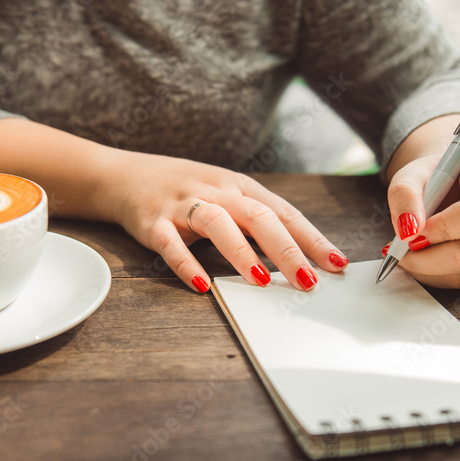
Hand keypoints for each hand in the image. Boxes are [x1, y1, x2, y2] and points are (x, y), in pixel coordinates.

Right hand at [108, 152, 348, 291]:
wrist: (122, 175)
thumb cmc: (183, 191)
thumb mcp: (224, 197)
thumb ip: (255, 222)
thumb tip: (298, 259)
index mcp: (239, 186)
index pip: (284, 213)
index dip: (312, 238)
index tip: (337, 264)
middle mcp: (216, 191)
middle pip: (259, 216)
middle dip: (287, 249)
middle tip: (309, 280)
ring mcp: (183, 204)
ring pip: (219, 224)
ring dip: (243, 253)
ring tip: (263, 281)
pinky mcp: (152, 222)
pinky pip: (170, 245)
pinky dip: (186, 265)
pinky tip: (202, 285)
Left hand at [384, 150, 459, 288]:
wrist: (455, 182)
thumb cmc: (435, 176)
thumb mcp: (411, 174)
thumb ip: (404, 195)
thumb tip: (409, 232)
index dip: (442, 229)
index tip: (412, 233)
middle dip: (428, 258)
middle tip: (401, 251)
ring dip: (430, 271)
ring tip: (410, 254)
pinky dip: (440, 276)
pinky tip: (427, 261)